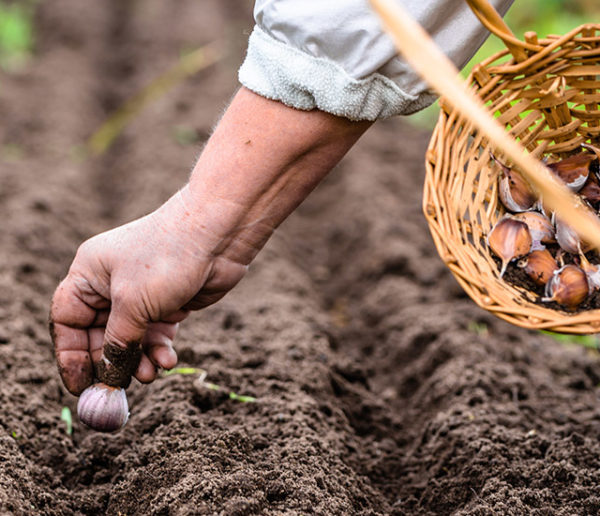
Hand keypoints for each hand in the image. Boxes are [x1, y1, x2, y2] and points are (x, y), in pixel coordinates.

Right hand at [50, 188, 248, 394]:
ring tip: (152, 375)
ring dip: (139, 361)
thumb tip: (108, 378)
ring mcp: (141, 294)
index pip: (67, 320)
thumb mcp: (134, 304)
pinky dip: (160, 350)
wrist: (219, 236)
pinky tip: (169, 361)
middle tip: (119, 390)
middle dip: (111, 363)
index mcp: (88, 274)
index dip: (70, 355)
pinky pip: (156, 335)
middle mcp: (111, 284)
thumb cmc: (167, 259)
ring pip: (131, 339)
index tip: (79, 386)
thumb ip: (118, 343)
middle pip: (99, 335)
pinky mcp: (167, 303)